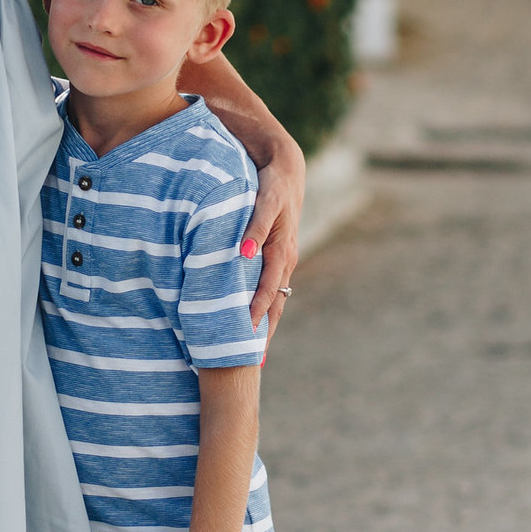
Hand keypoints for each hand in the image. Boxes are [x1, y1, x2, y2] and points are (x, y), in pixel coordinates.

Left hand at [240, 139, 304, 337]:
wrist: (285, 167)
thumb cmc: (270, 183)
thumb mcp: (264, 201)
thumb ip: (254, 226)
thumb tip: (246, 255)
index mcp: (282, 250)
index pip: (268, 291)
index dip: (256, 314)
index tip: (245, 337)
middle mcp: (285, 259)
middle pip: (275, 303)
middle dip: (264, 332)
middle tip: (252, 364)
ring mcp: (283, 259)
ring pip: (274, 298)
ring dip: (265, 323)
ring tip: (253, 351)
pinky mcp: (276, 254)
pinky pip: (271, 286)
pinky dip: (263, 305)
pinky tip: (254, 317)